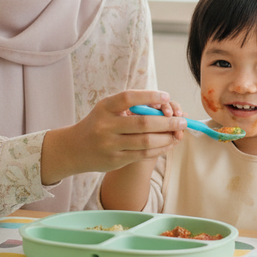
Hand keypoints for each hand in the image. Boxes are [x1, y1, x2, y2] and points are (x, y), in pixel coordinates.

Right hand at [40, 90, 186, 182]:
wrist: (75, 149)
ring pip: (146, 142)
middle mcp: (106, 126)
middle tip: (182, 120)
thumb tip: (163, 105)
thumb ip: (131, 106)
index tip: (166, 96)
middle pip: (142, 123)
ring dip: (166, 138)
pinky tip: (168, 144)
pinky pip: (142, 154)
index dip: (149, 96)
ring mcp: (110, 145)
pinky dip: (159, 149)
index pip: (128, 98)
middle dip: (167, 122)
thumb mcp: (107, 110)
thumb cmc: (98, 124)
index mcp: (104, 108)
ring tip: (178, 133)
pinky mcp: (115, 160)